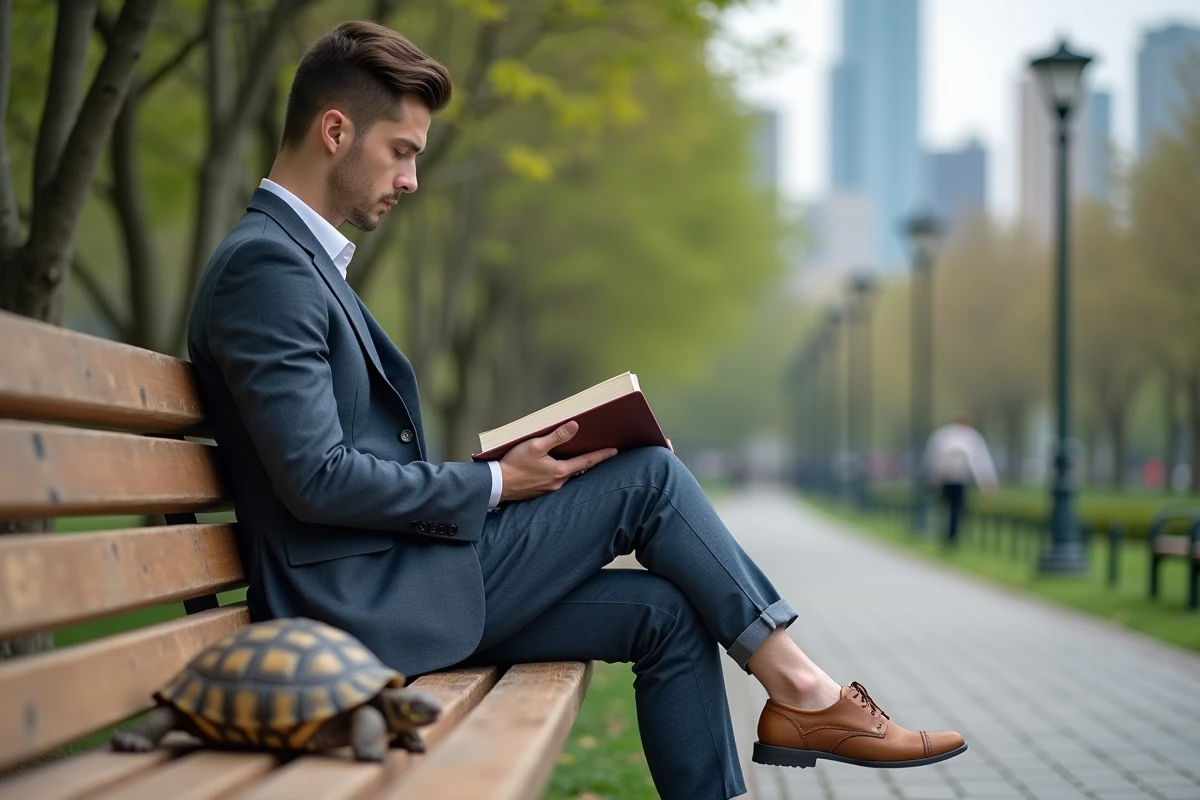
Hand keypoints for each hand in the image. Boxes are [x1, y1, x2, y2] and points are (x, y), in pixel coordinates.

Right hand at [498, 420, 618, 502]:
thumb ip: (557, 436)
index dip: (601, 455)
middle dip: (587, 460)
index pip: (587, 461)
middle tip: (599, 451)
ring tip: (576, 455)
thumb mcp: (535, 445)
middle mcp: (558, 482)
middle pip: (578, 469)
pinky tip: (554, 465)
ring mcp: (549, 488)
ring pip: (566, 474)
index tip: (614, 451)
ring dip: (572, 465)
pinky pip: (555, 479)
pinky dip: (559, 471)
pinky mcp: (540, 491)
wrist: (497, 485)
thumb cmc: (514, 464)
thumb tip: (575, 426)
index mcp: (560, 471)